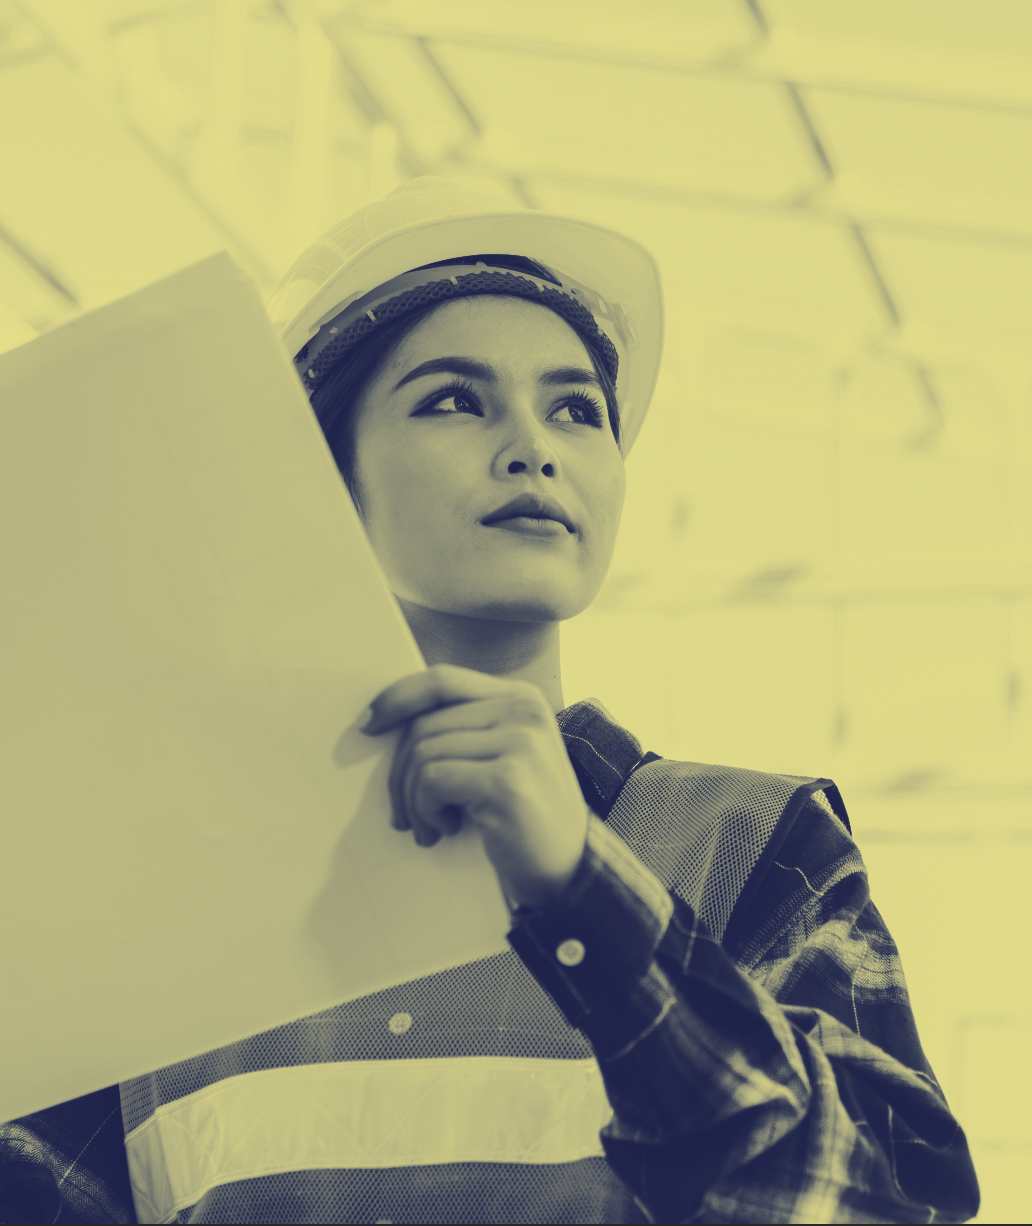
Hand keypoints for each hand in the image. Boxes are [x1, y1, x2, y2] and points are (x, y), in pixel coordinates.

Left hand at [360, 664, 588, 910]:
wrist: (571, 870)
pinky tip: (446, 828)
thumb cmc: (525, 817)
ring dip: (413, 799)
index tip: (370, 722)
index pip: (442, 679)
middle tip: (405, 813)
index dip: (397, 697)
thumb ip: (464, 730)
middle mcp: (524, 711)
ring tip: (429, 826)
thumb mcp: (502, 757)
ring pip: (422, 752)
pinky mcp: (507, 780)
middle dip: (399, 773)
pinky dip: (425, 810)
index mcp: (521, 697)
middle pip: (424, 723)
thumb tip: (389, 722)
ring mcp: (520, 742)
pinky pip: (432, 780)